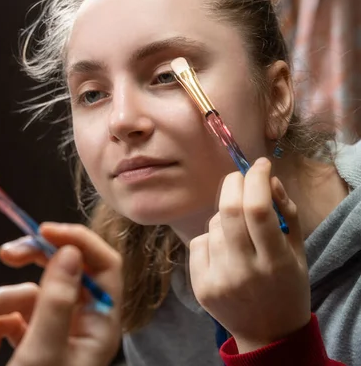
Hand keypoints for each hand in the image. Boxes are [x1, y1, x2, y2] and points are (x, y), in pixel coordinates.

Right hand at [0, 222, 122, 365]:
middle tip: (6, 254)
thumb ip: (56, 300)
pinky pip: (13, 316)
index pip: (104, 266)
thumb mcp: (43, 351)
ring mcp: (55, 332)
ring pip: (29, 295)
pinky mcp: (31, 342)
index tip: (43, 231)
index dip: (77, 241)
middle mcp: (81, 324)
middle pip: (63, 272)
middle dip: (31, 263)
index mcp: (99, 325)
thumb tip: (68, 250)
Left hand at [189, 157, 309, 352]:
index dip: (256, 179)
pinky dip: (211, 238)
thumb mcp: (298, 251)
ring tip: (238, 231)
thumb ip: (287, 213)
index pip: (258, 210)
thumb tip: (266, 178)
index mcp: (276, 262)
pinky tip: (224, 251)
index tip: (259, 165)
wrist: (267, 332)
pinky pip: (199, 243)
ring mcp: (218, 279)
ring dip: (224, 216)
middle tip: (239, 177)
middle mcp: (244, 271)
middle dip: (233, 184)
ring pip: (213, 225)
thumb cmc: (286, 286)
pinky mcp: (199, 285)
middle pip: (228, 211)